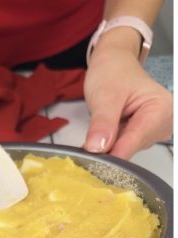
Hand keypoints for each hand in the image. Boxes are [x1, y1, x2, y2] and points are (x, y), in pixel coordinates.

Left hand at [83, 29, 172, 158]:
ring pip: (127, 148)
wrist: (113, 63)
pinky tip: (101, 136)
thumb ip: (102, 122)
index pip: (137, 139)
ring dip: (108, 146)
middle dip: (109, 148)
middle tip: (87, 146)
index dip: (115, 152)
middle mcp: (164, 121)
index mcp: (161, 108)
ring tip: (96, 133)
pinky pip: (123, 145)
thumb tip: (98, 148)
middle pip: (133, 146)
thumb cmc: (113, 72)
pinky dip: (110, 143)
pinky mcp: (143, 133)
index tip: (95, 161)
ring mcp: (154, 129)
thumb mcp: (104, 95)